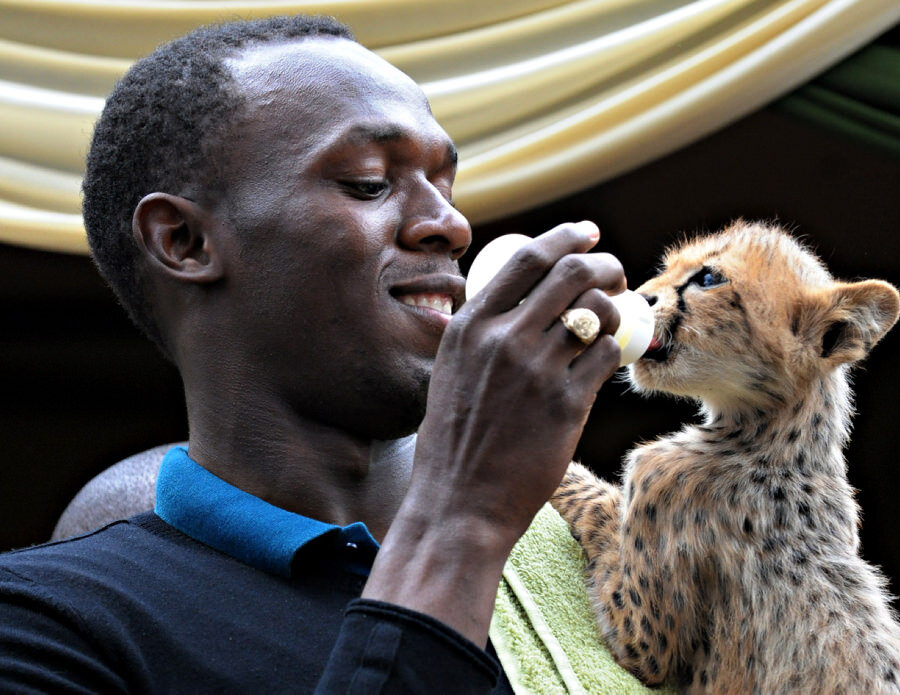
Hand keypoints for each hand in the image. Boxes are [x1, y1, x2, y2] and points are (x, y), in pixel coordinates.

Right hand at [364, 221, 625, 643]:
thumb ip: (482, 333)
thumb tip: (522, 300)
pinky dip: (615, 348)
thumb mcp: (452, 370)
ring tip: (613, 319)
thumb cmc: (454, 439)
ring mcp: (535, 371)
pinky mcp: (566, 405)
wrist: (458, 501)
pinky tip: (608, 357)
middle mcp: (502, 339)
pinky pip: (606, 356)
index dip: (566, 237)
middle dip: (603, 263)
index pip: (527, 258)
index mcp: (470, 325)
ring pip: (595, 312)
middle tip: (614, 273)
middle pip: (571, 274)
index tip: (588, 233)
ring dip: (614, 307)